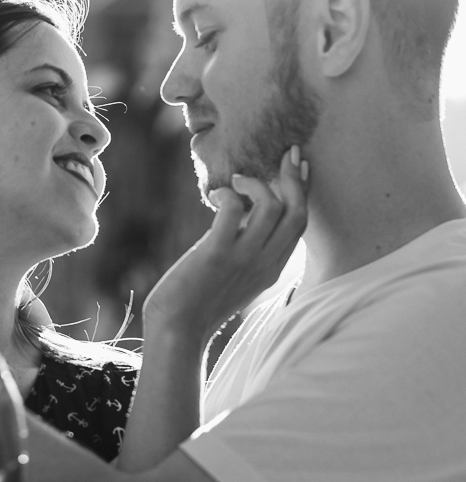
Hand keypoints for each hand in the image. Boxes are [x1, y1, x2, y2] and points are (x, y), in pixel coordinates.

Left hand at [143, 146, 307, 346]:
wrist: (177, 330)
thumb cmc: (200, 302)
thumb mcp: (236, 276)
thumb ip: (248, 250)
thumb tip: (244, 216)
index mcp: (272, 268)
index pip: (300, 224)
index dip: (303, 191)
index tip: (300, 165)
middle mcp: (265, 263)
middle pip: (298, 213)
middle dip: (295, 178)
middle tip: (287, 152)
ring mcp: (243, 259)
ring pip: (272, 208)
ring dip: (256, 184)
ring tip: (236, 182)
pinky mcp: (217, 254)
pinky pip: (235, 211)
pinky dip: (228, 195)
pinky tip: (215, 197)